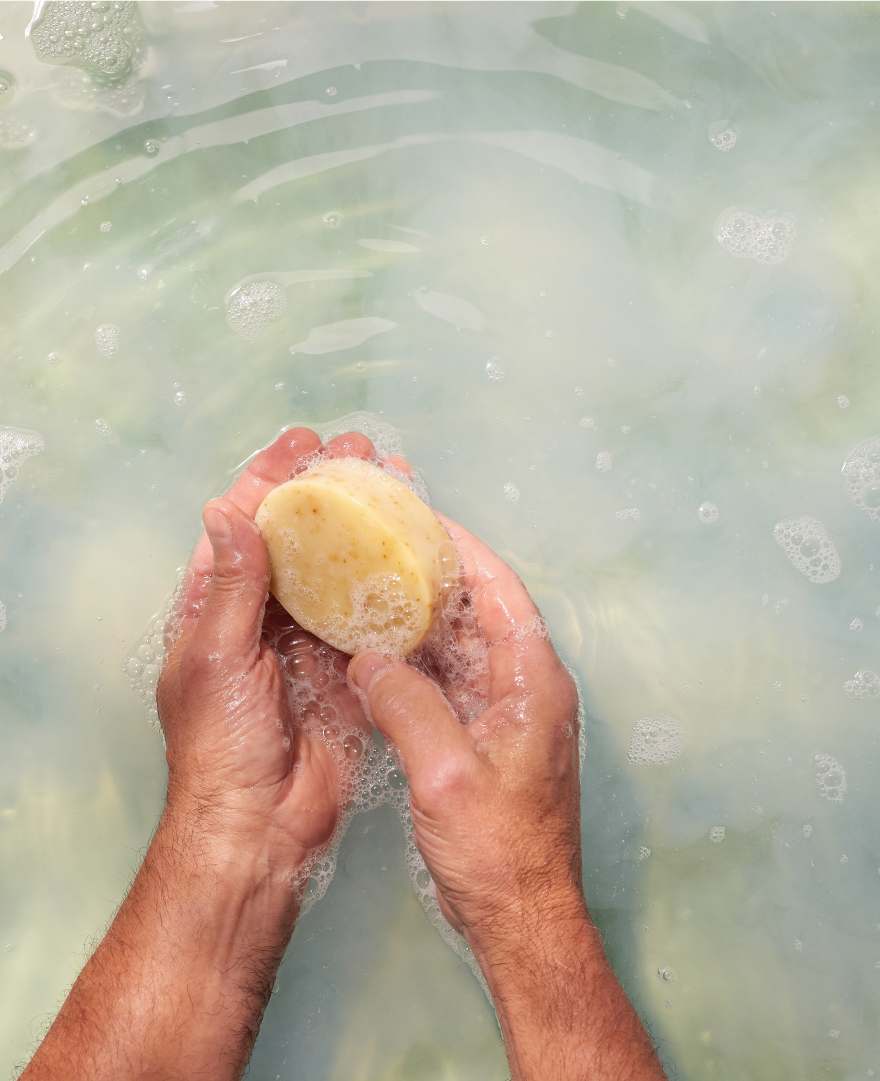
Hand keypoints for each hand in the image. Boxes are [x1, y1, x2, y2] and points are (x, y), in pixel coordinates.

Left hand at [158, 427, 387, 881]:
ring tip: (391, 485)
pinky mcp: (344, 668)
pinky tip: (408, 551)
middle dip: (324, 492)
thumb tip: (229, 509)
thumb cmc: (222, 746)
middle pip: (294, 538)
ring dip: (359, 528)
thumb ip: (230, 584)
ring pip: (333, 570)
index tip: (301, 443)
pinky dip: (384, 582)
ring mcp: (304, 641)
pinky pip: (365, 614)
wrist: (263, 824)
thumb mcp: (217, 656)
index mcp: (214, 608)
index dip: (268, 478)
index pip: (241, 525)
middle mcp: (260, 616)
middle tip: (360, 452)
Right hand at [349, 521, 665, 1080]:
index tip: (421, 515)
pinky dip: (418, 662)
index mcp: (534, 682)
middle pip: (481, 610)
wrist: (523, 919)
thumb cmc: (499, 852)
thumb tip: (369, 658)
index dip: (462, 547)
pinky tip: (379, 653)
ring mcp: (510, 714)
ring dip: (423, 618)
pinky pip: (452, 682)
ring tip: (373, 585)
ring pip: (464, 646)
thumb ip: (407, 705)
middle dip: (435, 574)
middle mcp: (528, 688)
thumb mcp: (444, 773)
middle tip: (384, 543)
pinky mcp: (489, 739)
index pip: (500, 590)